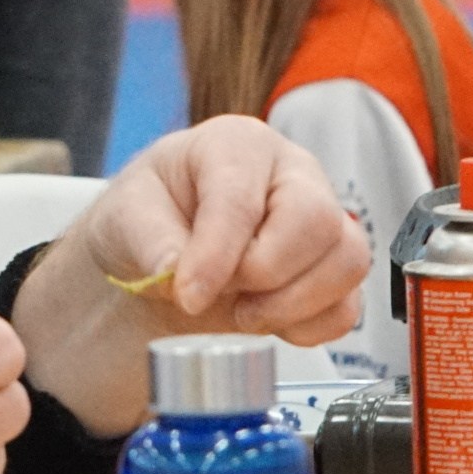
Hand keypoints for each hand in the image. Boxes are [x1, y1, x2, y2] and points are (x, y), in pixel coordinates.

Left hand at [10, 115, 368, 433]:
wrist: (163, 246)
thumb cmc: (150, 214)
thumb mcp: (125, 214)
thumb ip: (149, 239)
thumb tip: (173, 271)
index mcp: (238, 146)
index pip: (242, 198)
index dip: (216, 254)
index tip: (188, 295)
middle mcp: (293, 174)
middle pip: (316, 221)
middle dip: (264, 273)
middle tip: (219, 295)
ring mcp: (324, 220)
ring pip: (346, 262)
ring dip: (290, 304)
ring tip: (240, 312)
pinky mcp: (333, 269)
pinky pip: (347, 306)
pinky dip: (307, 327)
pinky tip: (265, 321)